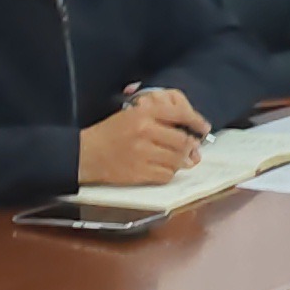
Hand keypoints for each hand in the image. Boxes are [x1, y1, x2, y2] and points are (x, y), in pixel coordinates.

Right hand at [80, 91, 207, 186]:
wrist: (85, 153)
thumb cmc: (110, 132)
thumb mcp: (131, 114)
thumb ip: (158, 117)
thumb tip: (187, 128)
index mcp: (143, 113)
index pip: (179, 113)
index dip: (196, 121)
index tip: (204, 128)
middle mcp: (144, 132)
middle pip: (182, 140)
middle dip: (191, 146)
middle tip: (192, 148)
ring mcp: (142, 154)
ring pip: (177, 159)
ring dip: (182, 161)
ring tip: (179, 159)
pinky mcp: (138, 172)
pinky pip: (166, 175)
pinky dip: (170, 173)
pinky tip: (165, 169)